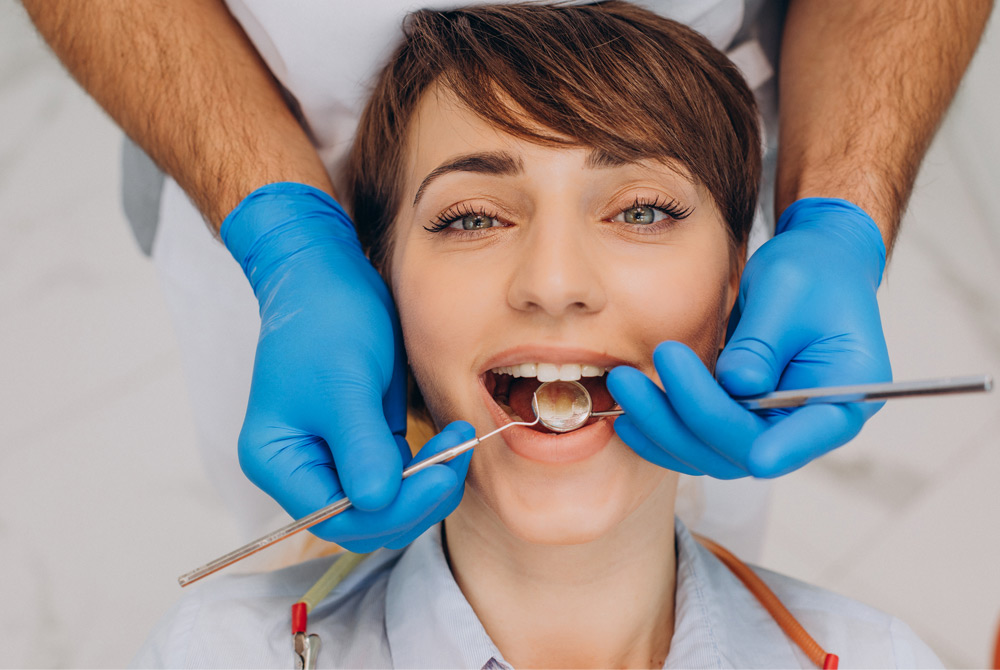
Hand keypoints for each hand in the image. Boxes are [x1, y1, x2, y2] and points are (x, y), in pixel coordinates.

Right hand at [222, 183, 468, 549]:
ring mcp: (332, 458)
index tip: (439, 477)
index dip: (392, 509)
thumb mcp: (345, 382)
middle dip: (415, 499)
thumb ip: (361, 445)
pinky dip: (426, 469)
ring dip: (427, 485)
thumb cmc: (325, 319)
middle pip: (363, 520)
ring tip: (459, 444)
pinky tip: (451, 442)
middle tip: (456, 459)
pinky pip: (397, 477)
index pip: (336, 517)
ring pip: (387, 504)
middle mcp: (301, 468)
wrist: (326, 275)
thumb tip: (379, 501)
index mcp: (278, 460)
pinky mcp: (362, 443)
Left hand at [607, 198, 891, 477]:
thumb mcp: (788, 290)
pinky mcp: (740, 421)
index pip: (810, 433)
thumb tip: (737, 385)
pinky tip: (626, 413)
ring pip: (713, 454)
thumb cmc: (813, 271)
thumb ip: (763, 341)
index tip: (722, 429)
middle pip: (745, 449)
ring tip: (620, 385)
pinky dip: (662, 430)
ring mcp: (773, 428)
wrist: (814, 267)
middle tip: (631, 379)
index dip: (773, 445)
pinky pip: (698, 442)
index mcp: (846, 393)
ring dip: (661, 427)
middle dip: (684, 418)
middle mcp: (809, 424)